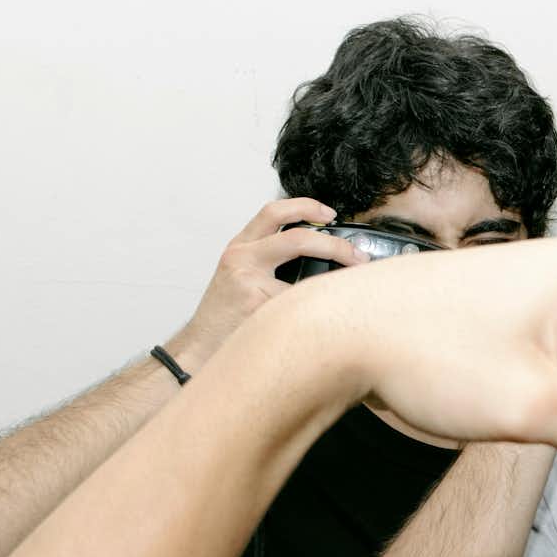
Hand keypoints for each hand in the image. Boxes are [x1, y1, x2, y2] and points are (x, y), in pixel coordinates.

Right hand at [169, 198, 367, 361]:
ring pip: (306, 277)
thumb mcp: (240, 277)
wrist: (198, 349)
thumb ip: (269, 261)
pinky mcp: (256, 306)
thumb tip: (320, 255)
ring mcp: (248, 280)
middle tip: (358, 256)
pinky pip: (300, 304)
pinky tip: (327, 319)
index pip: (274, 211)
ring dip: (335, 280)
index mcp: (240, 246)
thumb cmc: (225, 318)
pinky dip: (318, 311)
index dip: (306, 207)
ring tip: (352, 288)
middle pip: (298, 236)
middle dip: (335, 245)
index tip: (330, 214)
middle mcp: (241, 257)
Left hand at [292, 237, 556, 468]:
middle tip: (511, 380)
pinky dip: (525, 385)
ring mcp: (548, 288)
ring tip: (492, 378)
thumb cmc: (431, 352)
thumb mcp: (534, 408)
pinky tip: (484, 376)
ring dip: (545, 395)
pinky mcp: (520, 309)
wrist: (346, 335)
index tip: (538, 378)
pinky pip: (553, 364)